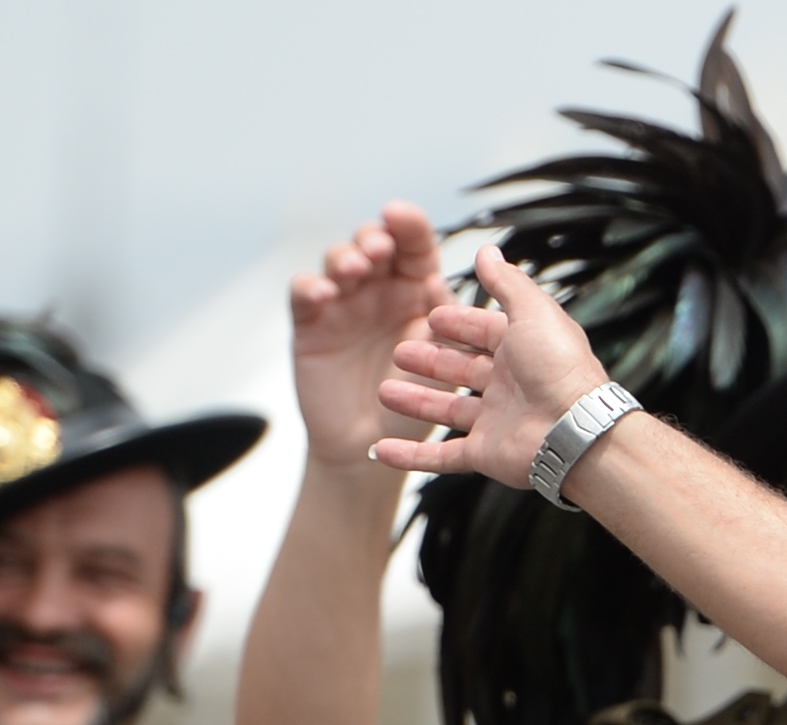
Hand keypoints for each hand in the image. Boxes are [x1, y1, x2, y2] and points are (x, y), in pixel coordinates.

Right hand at [290, 202, 452, 466]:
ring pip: (339, 261)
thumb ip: (464, 311)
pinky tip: (324, 293)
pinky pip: (304, 294)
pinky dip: (311, 286)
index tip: (399, 214)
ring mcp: (344, 305)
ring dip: (345, 257)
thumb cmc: (423, 407)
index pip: (414, 246)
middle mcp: (381, 292)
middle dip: (374, 237)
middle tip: (379, 250)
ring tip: (356, 270)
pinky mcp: (312, 325)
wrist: (379, 448)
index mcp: (420, 291)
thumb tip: (483, 258)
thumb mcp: (457, 359)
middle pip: (373, 243)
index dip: (407, 226)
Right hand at [375, 247, 614, 487]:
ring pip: (446, 410)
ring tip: (384, 391)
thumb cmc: (559, 367)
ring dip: (415, 402)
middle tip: (399, 352)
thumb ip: (507, 282)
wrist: (576, 430)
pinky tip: (382, 450)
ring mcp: (497, 421)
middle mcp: (511, 385)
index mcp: (523, 349)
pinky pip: (442, 457)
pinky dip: (411, 456)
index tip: (430, 317)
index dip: (457, 325)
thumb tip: (489, 251)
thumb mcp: (532, 312)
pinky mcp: (486, 454)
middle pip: (461, 370)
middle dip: (430, 360)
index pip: (484, 333)